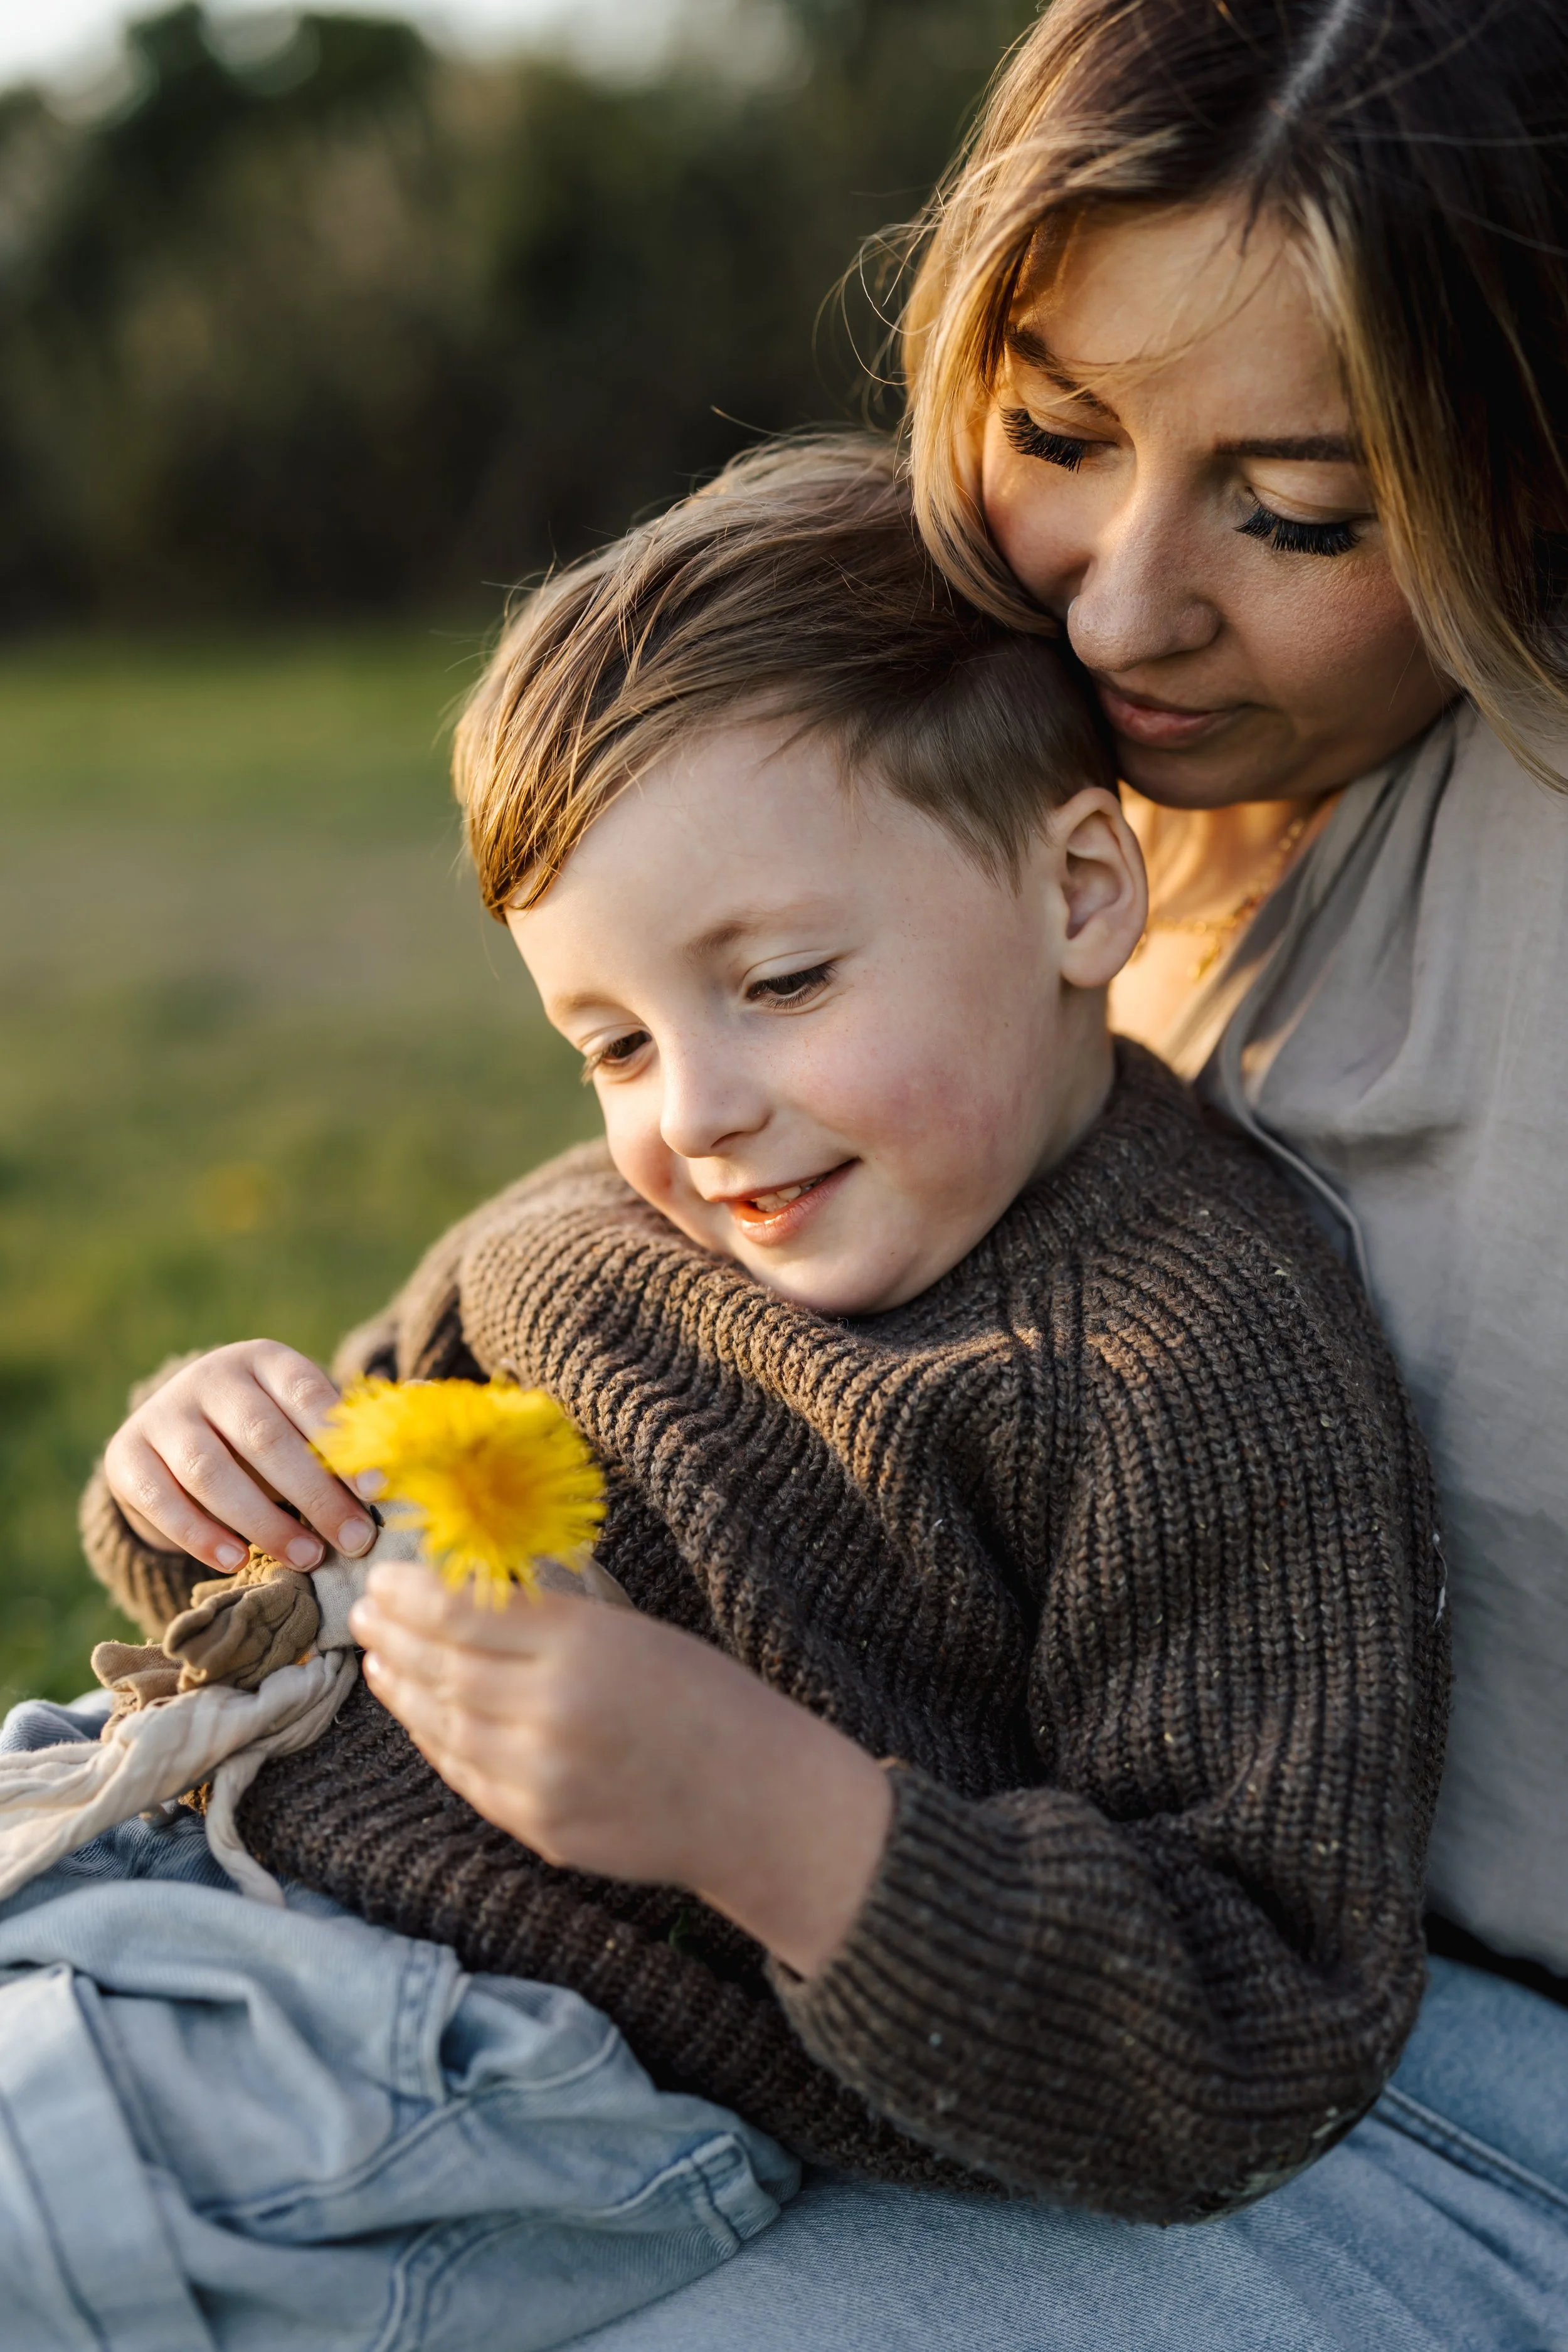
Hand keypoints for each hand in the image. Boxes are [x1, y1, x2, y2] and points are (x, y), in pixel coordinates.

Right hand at [103, 1340, 377, 1573]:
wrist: (180, 1433)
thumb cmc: (269, 1431)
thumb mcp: (306, 1418)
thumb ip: (354, 1426)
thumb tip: (417, 1417)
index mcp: (265, 1360)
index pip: (307, 1395)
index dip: (342, 1443)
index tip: (376, 1491)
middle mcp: (211, 1378)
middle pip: (263, 1437)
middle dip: (313, 1494)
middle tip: (353, 1540)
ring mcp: (164, 1415)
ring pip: (210, 1471)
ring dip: (262, 1521)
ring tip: (306, 1557)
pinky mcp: (127, 1456)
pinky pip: (161, 1500)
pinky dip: (198, 1534)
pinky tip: (235, 1560)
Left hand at [351, 1563, 893, 1978]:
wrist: (759, 1803)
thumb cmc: (709, 1700)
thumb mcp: (637, 1633)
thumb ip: (554, 1619)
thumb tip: (468, 1592)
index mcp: (584, 1648)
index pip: (462, 1613)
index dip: (410, 1593)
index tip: (385, 1575)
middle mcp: (551, 1713)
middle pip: (440, 1666)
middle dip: (392, 1635)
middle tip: (364, 1610)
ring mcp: (540, 1779)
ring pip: (441, 1724)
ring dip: (401, 1687)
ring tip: (377, 1659)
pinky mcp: (537, 1827)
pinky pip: (464, 1775)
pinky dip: (433, 1739)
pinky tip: (418, 1713)